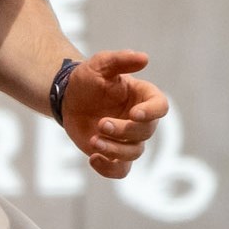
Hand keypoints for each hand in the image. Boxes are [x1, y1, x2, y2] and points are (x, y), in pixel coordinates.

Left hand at [59, 49, 168, 179]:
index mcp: (143, 97)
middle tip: (101, 123)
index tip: (135, 113)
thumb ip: (120, 60)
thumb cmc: (87, 79)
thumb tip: (144, 58)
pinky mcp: (114, 154)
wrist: (68, 98)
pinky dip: (109, 169)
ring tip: (93, 141)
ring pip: (134, 153)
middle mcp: (140, 120)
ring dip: (115, 150)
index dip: (152, 112)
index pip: (160, 106)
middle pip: (145, 132)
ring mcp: (128, 139)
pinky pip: (120, 171)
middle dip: (124, 131)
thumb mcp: (100, 64)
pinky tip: (92, 159)